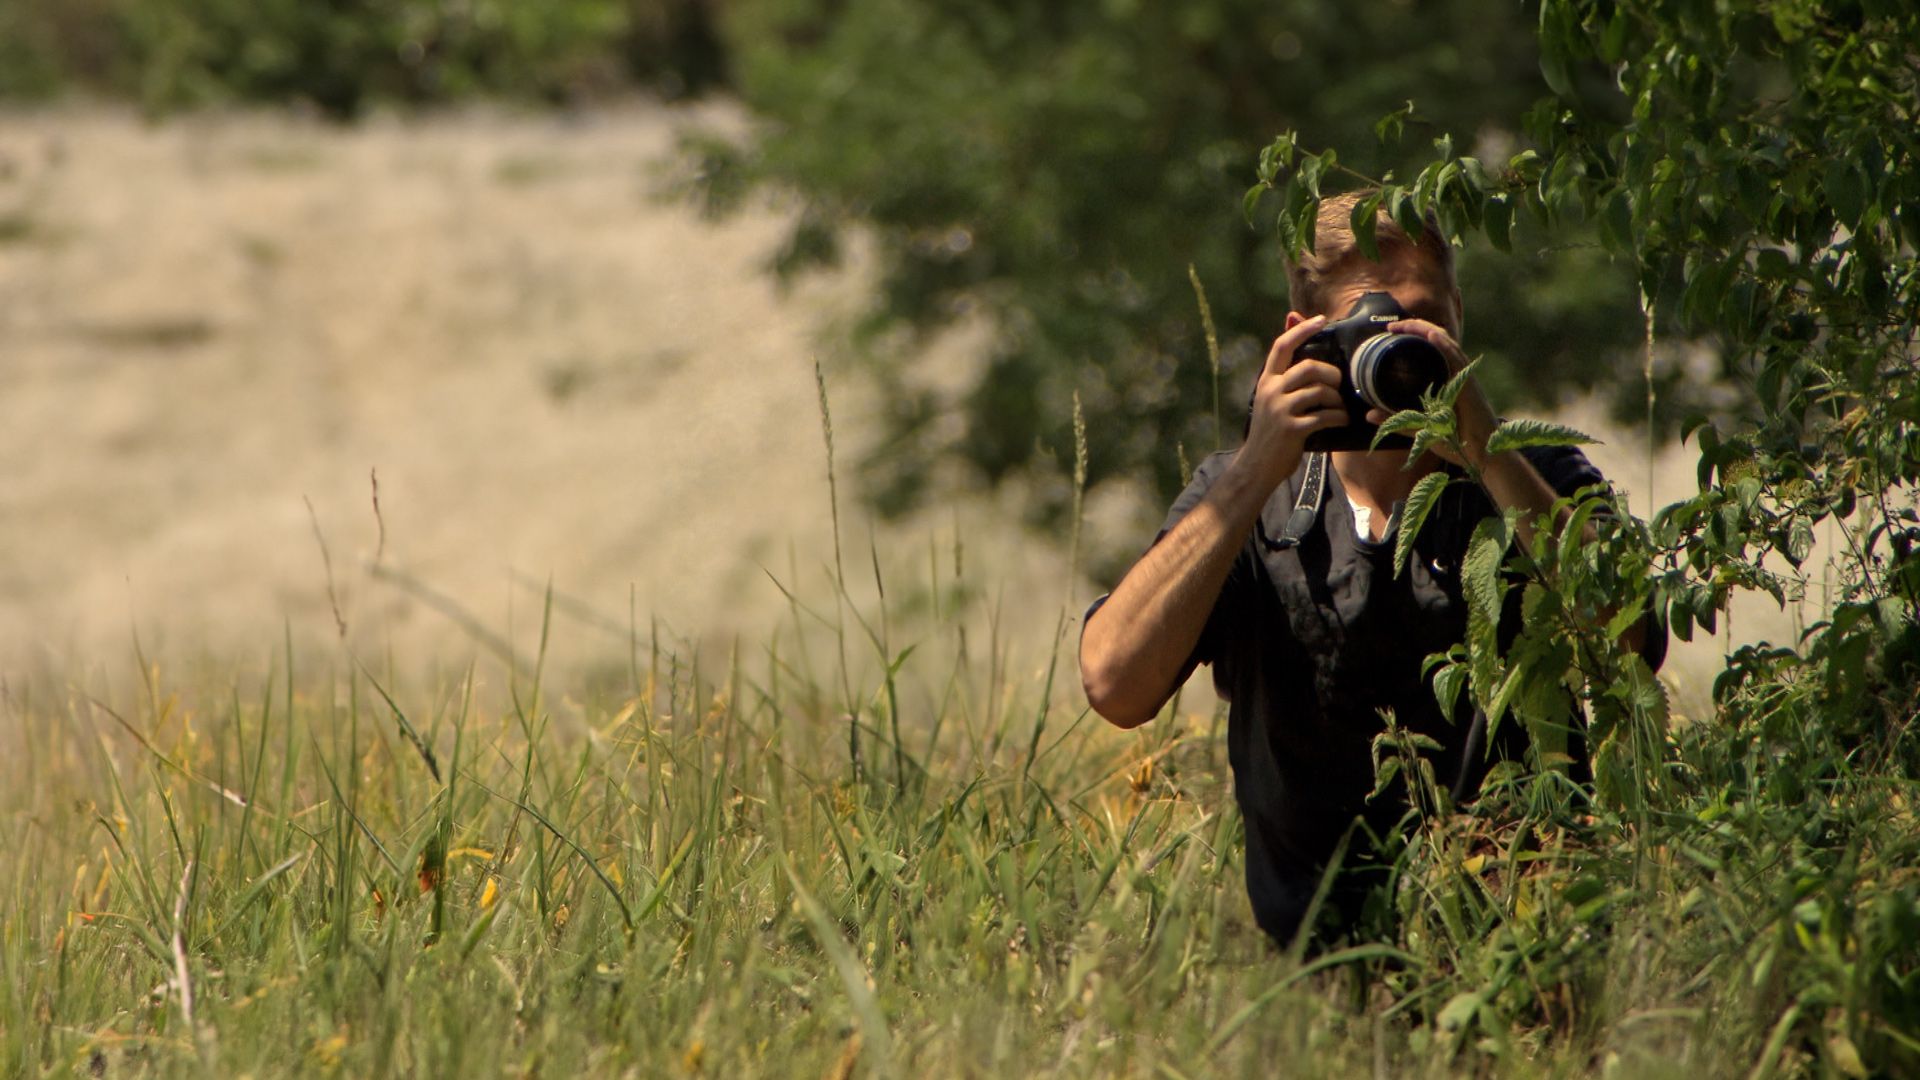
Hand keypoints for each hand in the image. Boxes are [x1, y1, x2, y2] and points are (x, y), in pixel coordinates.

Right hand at [1238, 314, 1347, 489]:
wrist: (1256, 466)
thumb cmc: (1270, 430)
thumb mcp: (1271, 399)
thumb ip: (1284, 375)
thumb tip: (1291, 333)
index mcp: (1266, 381)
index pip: (1282, 346)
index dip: (1302, 329)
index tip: (1321, 320)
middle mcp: (1270, 391)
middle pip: (1308, 367)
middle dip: (1330, 374)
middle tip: (1337, 385)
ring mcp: (1280, 410)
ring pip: (1320, 392)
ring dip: (1337, 400)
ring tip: (1340, 408)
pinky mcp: (1292, 429)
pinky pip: (1324, 416)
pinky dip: (1338, 417)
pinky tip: (1341, 421)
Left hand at [1363, 318, 1498, 467]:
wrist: (1483, 456)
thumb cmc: (1456, 443)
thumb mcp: (1419, 430)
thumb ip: (1396, 421)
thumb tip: (1368, 415)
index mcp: (1446, 380)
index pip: (1431, 350)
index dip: (1413, 337)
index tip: (1390, 333)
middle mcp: (1455, 374)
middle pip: (1437, 340)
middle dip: (1415, 328)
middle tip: (1391, 326)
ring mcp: (1463, 377)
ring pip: (1445, 343)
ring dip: (1424, 330)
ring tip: (1404, 324)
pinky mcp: (1468, 384)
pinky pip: (1456, 358)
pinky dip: (1443, 344)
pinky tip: (1430, 334)